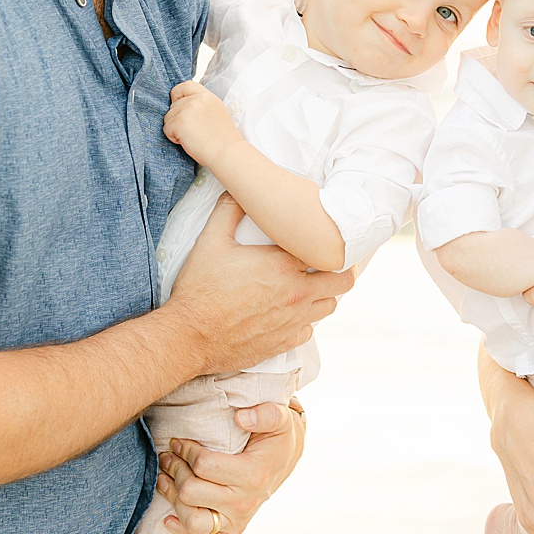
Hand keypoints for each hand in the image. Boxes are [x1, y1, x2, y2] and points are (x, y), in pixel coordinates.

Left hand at [155, 399, 305, 533]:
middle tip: (169, 455)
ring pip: (192, 521)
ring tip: (165, 478)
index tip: (179, 441)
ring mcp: (238, 521)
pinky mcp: (232, 532)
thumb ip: (265, 413)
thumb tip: (241, 417)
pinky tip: (170, 517)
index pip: (203, 465)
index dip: (185, 450)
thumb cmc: (275, 435)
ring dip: (172, 498)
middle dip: (174, 470)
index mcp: (253, 474)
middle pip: (190, 492)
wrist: (285, 457)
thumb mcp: (277, 416)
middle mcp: (244, 502)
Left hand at [164, 81, 240, 165]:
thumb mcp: (216, 112)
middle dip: (178, 119)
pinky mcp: (179, 122)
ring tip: (192, 137)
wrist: (226, 152)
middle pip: (173, 106)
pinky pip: (166, 129)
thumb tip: (183, 106)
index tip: (179, 107)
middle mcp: (197, 99)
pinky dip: (174, 138)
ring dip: (175, 129)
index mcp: (207, 96)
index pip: (185, 86)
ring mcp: (187, 109)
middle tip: (194, 131)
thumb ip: (201, 105)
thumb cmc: (223, 139)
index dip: (177, 96)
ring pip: (168, 117)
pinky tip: (188, 141)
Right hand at [166, 195, 353, 374]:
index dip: (326, 243)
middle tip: (326, 263)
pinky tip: (289, 312)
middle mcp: (296, 294)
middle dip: (340, 269)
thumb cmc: (200, 288)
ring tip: (308, 286)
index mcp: (283, 264)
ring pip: (330, 305)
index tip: (321, 240)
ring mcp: (293, 321)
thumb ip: (229, 211)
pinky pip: (309, 330)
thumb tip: (239, 191)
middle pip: (343, 280)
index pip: (327, 250)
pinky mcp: (284, 343)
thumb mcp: (211, 241)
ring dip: (323, 294)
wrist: (189, 336)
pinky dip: (304, 320)